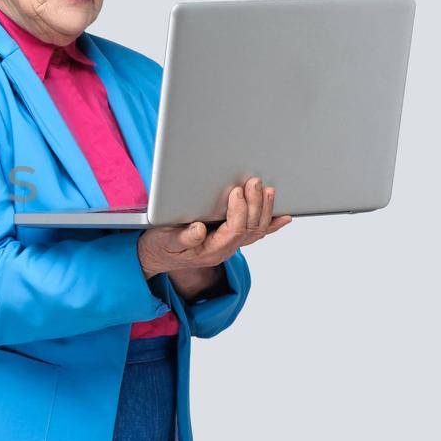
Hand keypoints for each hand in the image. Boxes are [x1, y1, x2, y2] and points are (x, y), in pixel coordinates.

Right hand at [137, 176, 290, 278]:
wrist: (156, 257)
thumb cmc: (159, 246)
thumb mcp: (164, 241)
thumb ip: (182, 237)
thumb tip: (198, 229)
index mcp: (210, 250)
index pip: (234, 231)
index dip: (239, 211)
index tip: (236, 192)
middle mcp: (224, 250)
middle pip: (250, 229)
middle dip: (255, 204)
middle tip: (255, 182)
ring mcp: (229, 245)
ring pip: (256, 231)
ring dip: (265, 210)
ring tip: (268, 190)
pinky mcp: (229, 239)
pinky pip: (255, 234)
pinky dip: (271, 225)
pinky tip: (283, 217)